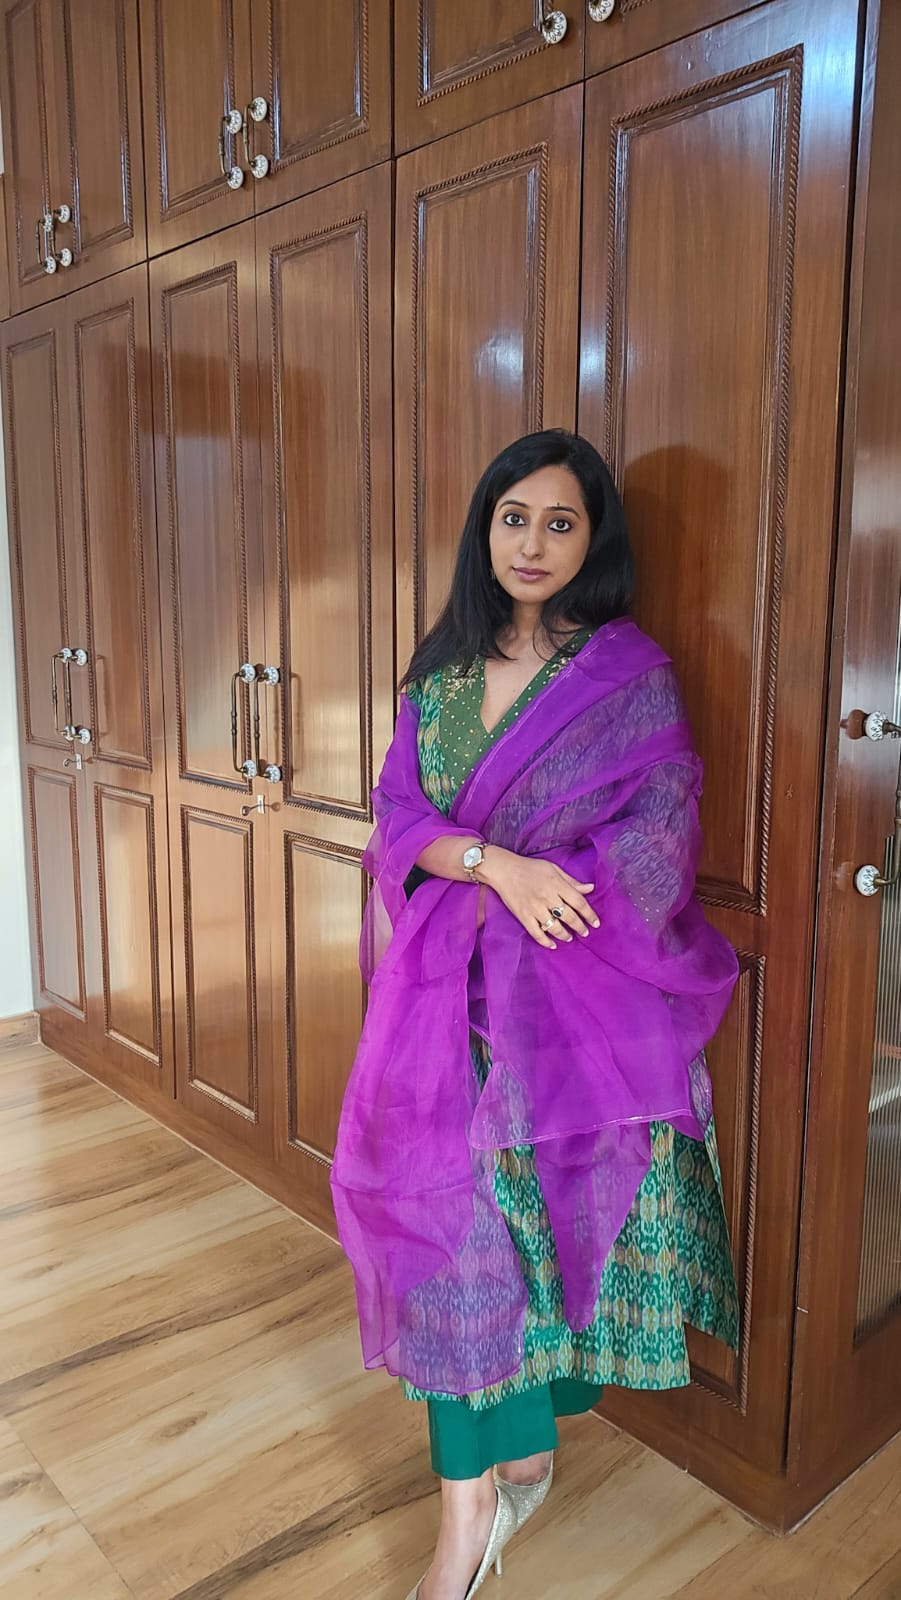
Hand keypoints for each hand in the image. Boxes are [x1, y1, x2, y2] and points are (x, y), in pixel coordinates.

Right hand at [477, 847, 600, 948]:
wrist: (503, 870)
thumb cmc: (530, 867)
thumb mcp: (553, 869)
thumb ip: (571, 881)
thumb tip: (590, 888)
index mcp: (557, 884)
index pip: (579, 902)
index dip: (589, 914)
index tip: (595, 923)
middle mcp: (547, 897)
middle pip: (569, 917)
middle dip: (580, 927)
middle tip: (585, 933)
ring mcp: (535, 908)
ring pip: (554, 927)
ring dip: (564, 935)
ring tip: (569, 938)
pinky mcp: (523, 916)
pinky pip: (536, 933)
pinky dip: (545, 941)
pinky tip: (552, 945)